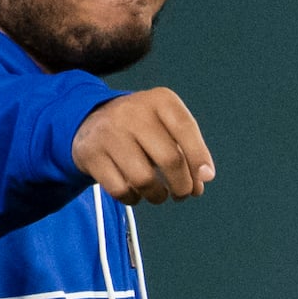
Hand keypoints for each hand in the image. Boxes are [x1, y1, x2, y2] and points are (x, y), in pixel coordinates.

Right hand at [74, 89, 215, 205]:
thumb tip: (202, 180)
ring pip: (144, 180)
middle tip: (183, 193)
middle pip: (169, 159)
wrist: (92, 121)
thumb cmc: (143, 129)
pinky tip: (136, 192)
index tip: (206, 177)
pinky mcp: (91, 154)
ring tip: (159, 194)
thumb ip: (189, 150)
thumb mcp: (167, 126)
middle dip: (183, 185)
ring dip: (158, 196)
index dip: (199, 157)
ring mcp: (109, 132)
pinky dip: (133, 198)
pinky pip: (121, 189)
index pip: (185, 128)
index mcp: (159, 100)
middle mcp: (132, 112)